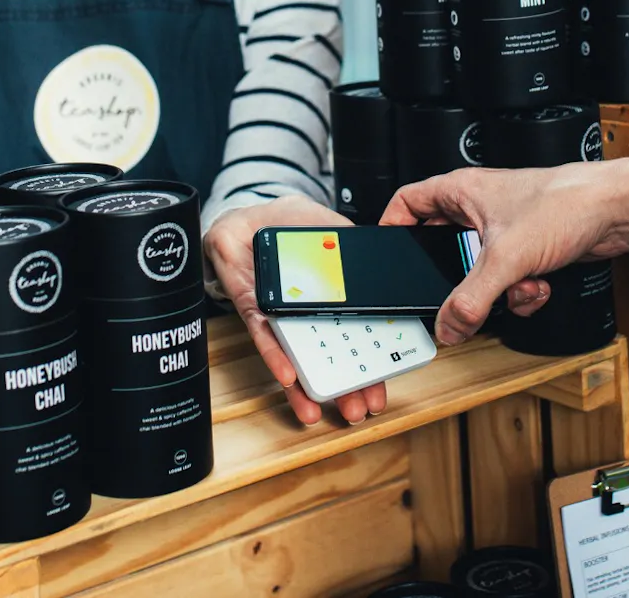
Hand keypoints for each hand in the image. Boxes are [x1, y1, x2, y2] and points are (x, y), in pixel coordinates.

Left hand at [204, 195, 387, 426]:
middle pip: (328, 357)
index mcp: (331, 299)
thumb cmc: (287, 225)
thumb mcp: (331, 229)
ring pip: (295, 356)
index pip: (356, 336)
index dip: (369, 363)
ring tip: (322, 409)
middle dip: (345, 387)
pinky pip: (265, 335)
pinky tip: (288, 376)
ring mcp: (280, 316)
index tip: (381, 386)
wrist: (247, 218)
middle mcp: (306, 315)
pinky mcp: (255, 310)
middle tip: (359, 408)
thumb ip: (350, 246)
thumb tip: (371, 264)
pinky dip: (275, 355)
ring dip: (307, 386)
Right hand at [382, 158, 628, 346]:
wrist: (614, 210)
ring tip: (516, 286)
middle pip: (445, 247)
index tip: (389, 254)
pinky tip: (538, 285)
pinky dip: (521, 290)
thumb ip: (471, 297)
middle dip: (458, 278)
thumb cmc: (565, 202)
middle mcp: (479, 206)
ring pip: (479, 270)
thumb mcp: (505, 258)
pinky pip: (508, 279)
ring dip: (496, 290)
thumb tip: (448, 325)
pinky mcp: (529, 248)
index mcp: (460, 191)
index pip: (407, 202)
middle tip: (457, 293)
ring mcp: (504, 228)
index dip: (392, 226)